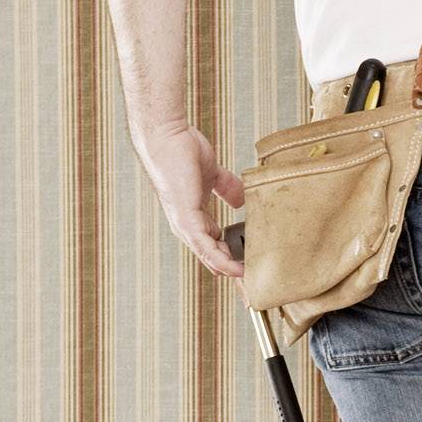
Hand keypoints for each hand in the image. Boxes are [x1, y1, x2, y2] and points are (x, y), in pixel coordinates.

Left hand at [136, 120, 244, 278]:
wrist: (167, 137)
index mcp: (195, 219)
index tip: (251, 269)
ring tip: (249, 281)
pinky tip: (236, 269)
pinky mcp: (186, 220)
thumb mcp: (213, 174)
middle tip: (254, 284)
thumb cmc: (183, 151)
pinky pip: (206, 247)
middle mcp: (188, 227)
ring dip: (229, 271)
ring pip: (209, 257)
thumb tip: (243, 199)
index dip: (232, 260)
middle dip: (232, 272)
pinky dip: (221, 260)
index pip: (215, 247)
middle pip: (212, 258)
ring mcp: (186, 226)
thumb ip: (227, 188)